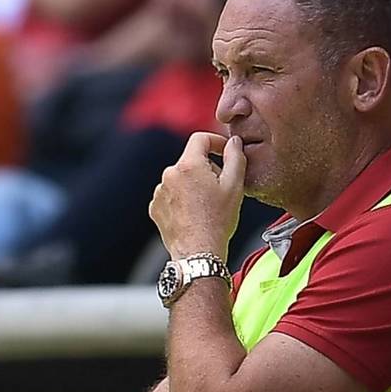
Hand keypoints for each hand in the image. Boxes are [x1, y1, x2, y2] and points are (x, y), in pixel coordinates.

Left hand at [150, 132, 243, 261]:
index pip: (200, 138)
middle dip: (206, 169)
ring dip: (193, 185)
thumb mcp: (234, 186)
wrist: (198, 252)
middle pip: (190, 161)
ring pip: (180, 179)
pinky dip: (182, 200)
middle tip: (220, 189)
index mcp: (188, 166)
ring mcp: (159, 192)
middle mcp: (169, 175)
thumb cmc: (217, 221)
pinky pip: (170, 195)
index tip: (224, 151)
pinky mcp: (155, 208)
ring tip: (206, 206)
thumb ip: (235, 157)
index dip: (215, 142)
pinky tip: (193, 214)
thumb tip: (233, 142)